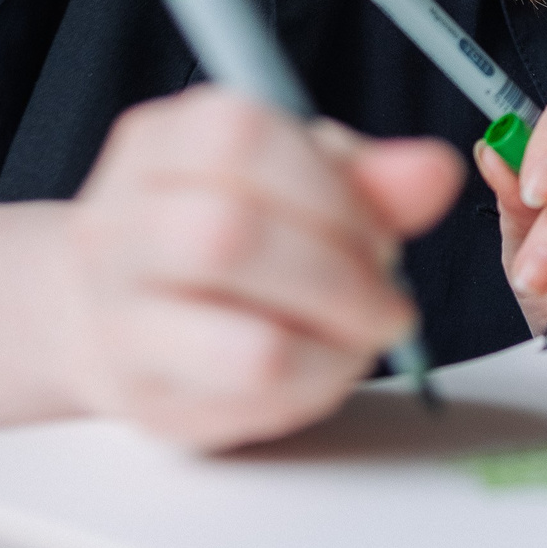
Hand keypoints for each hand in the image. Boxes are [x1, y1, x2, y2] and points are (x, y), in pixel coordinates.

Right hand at [58, 86, 460, 450]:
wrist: (113, 311)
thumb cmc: (221, 230)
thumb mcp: (296, 180)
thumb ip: (368, 177)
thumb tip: (433, 171)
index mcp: (162, 144)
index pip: (240, 141)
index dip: (332, 191)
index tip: (379, 231)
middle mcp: (119, 224)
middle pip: (232, 240)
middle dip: (342, 278)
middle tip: (388, 303)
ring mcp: (119, 319)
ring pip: (248, 346)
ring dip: (335, 347)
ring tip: (360, 338)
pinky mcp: (143, 398)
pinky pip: (250, 407)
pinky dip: (309, 390)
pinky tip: (318, 368)